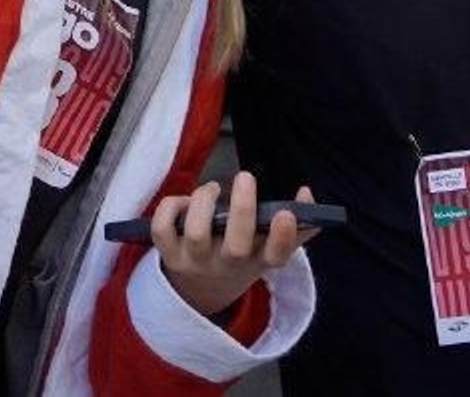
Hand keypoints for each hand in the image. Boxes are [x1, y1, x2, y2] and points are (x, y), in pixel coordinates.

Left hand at [153, 171, 317, 318]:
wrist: (203, 291)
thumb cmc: (242, 257)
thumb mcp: (270, 247)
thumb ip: (297, 225)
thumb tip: (306, 194)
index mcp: (258, 261)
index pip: (276, 256)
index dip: (283, 237)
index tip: (287, 213)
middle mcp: (228, 264)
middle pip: (236, 247)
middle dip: (242, 209)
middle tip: (247, 177)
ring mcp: (197, 262)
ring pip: (197, 234)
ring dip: (204, 202)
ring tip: (213, 190)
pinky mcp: (169, 256)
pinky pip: (163, 231)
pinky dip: (170, 208)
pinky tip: (184, 202)